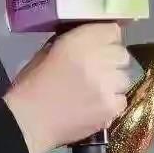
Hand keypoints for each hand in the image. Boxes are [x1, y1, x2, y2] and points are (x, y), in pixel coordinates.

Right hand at [4, 23, 130, 152]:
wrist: (29, 121)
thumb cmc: (31, 85)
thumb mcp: (47, 52)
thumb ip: (72, 43)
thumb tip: (89, 42)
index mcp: (78, 42)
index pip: (112, 31)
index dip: (106, 39)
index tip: (101, 46)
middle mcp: (97, 60)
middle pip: (122, 54)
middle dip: (111, 60)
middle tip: (97, 70)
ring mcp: (107, 85)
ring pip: (124, 78)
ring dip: (112, 82)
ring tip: (96, 91)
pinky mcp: (111, 107)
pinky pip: (122, 99)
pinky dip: (112, 102)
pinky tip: (96, 106)